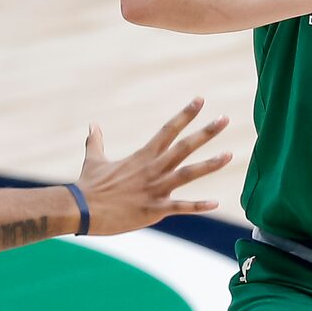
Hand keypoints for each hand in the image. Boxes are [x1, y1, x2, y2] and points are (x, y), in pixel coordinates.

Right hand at [76, 98, 230, 233]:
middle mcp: (152, 169)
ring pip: (188, 174)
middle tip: (225, 120)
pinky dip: (198, 206)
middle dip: (206, 132)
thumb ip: (96, 141)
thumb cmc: (88, 186)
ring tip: (230, 155)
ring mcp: (155, 189)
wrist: (82, 209)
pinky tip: (216, 203)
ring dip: (210, 165)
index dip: (185, 114)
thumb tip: (92, 124)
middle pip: (184, 146)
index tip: (200, 100)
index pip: (168, 130)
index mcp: (142, 156)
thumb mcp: (93, 160)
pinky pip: (180, 207)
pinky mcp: (154, 210)